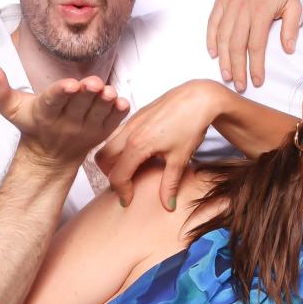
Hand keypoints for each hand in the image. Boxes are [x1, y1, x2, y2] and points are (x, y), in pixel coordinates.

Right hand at [0, 65, 127, 167]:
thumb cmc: (33, 125)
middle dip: (87, 93)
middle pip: (79, 105)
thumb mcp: (10, 109)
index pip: (53, 101)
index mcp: (46, 113)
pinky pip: (113, 122)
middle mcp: (67, 123)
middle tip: (93, 82)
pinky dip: (118, 113)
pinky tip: (121, 102)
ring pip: (98, 113)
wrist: (52, 155)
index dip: (62, 92)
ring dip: (104, 102)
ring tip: (108, 91)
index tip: (70, 84)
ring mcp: (87, 129)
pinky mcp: (102, 132)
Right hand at [97, 79, 224, 208]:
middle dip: (111, 174)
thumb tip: (167, 206)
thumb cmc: (190, 125)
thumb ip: (169, 184)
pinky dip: (120, 147)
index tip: (129, 201)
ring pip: (108, 145)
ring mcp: (130, 121)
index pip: (118, 175)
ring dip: (114, 160)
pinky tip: (141, 153)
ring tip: (133, 170)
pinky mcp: (136, 115)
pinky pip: (117, 134)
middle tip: (127, 185)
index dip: (122, 192)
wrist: (199, 97)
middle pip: (103, 159)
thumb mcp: (180, 158)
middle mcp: (128, 132)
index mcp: (137, 145)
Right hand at [206, 0, 302, 91]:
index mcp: (260, 12)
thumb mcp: (294, 5)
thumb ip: (291, 28)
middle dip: (237, 68)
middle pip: (236, 45)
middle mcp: (242, 9)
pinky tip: (213, 53)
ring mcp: (230, 5)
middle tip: (239, 85)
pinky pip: (213, 22)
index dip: (255, 66)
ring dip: (223, 59)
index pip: (256, 46)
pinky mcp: (222, 1)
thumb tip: (288, 50)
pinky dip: (211, 39)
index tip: (256, 81)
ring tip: (226, 75)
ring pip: (223, 37)